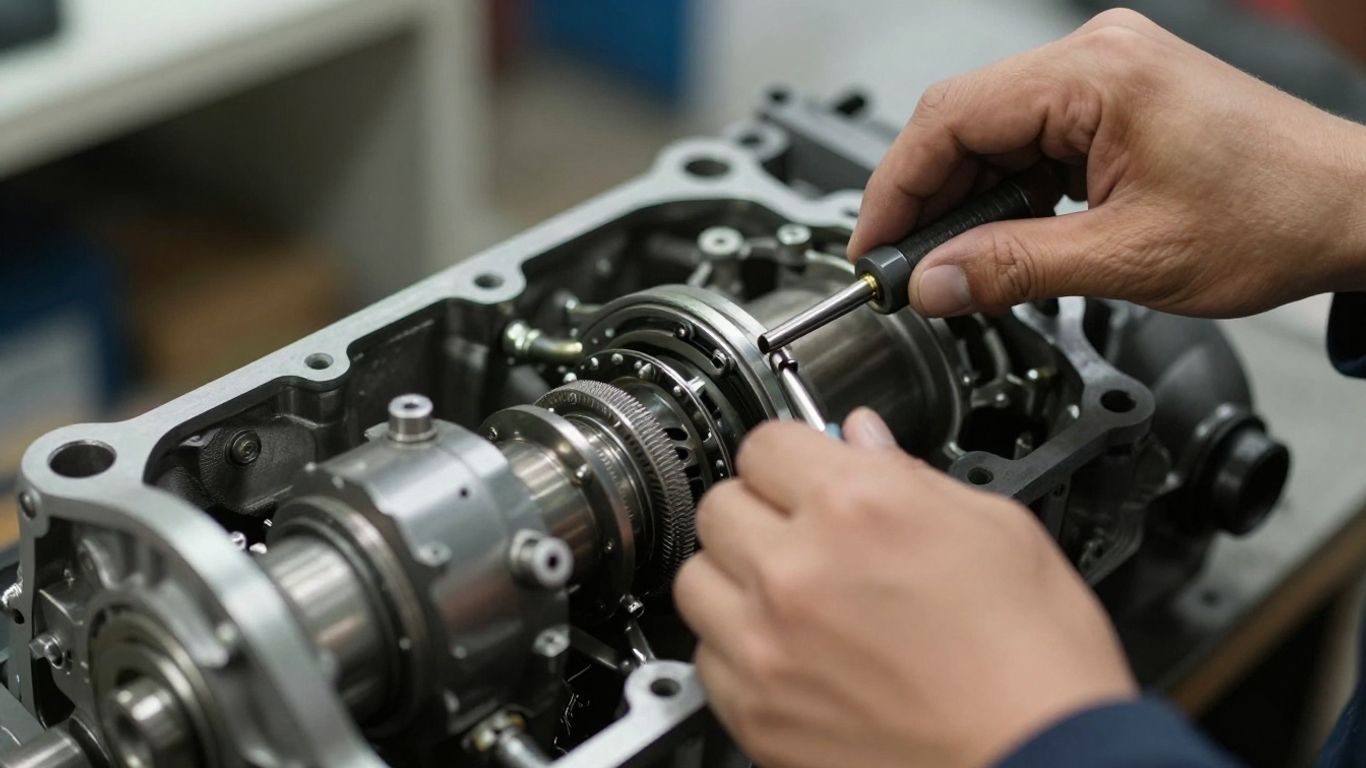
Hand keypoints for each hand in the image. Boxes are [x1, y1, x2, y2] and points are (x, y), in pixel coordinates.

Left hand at [674, 410, 1135, 767]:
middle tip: (806, 538)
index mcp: (857, 507)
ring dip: (736, 579)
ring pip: (697, 579)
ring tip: (793, 599)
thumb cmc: (1037, 662)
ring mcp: (766, 646)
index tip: (806, 476)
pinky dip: (738, 649)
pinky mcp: (755, 712)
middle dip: (760, 514)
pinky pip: (708, 656)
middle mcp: (796, 571)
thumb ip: (911, 474)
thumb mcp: (999, 530)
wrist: (1043, 763)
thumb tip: (863, 440)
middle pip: (720, 507)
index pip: (764, 442)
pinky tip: (792, 654)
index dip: (792, 457)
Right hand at [849, 9, 1365, 318]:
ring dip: (961, 200)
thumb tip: (931, 283)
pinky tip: (996, 237)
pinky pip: (1027, 139)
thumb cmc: (1275, 215)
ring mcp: (1103, 74)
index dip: (894, 190)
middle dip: (922, 199)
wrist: (1351, 208)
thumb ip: (1013, 269)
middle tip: (904, 268)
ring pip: (988, 132)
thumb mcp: (1128, 258)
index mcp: (1095, 76)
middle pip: (960, 120)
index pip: (949, 119)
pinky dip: (1002, 192)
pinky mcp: (1111, 100)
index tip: (872, 249)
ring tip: (949, 264)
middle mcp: (1094, 57)